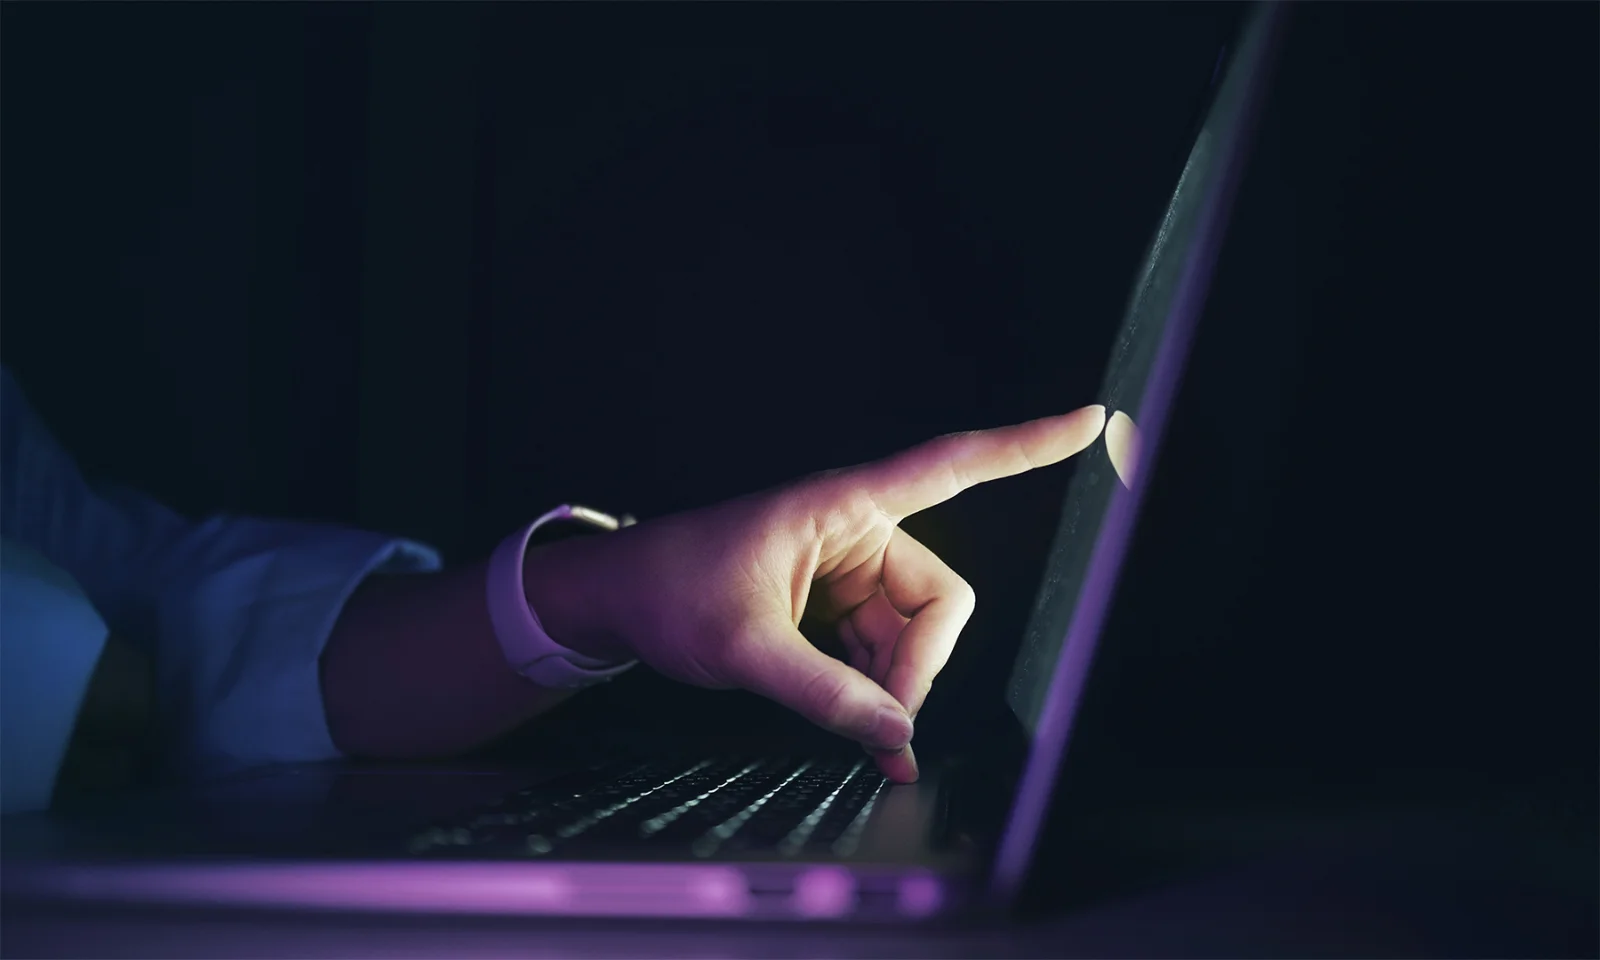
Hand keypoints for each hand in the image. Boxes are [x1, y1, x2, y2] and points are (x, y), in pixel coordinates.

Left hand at [523, 405, 1105, 780]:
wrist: (619, 600)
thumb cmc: (670, 591)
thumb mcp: (744, 648)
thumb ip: (826, 695)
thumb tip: (899, 739)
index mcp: (844, 506)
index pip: (953, 465)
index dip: (1026, 445)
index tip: (1090, 422)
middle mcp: (860, 530)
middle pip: (941, 602)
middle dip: (918, 667)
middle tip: (879, 724)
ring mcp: (852, 570)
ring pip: (917, 636)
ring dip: (893, 686)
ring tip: (845, 722)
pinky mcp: (840, 605)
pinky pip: (888, 651)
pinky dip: (880, 691)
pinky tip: (863, 728)